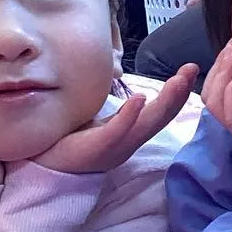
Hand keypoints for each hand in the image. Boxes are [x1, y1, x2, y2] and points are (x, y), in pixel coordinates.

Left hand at [34, 64, 197, 174]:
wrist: (39, 161)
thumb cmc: (68, 139)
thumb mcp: (98, 120)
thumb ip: (116, 109)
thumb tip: (125, 83)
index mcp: (128, 133)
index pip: (160, 112)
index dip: (177, 93)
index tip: (191, 69)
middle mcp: (126, 142)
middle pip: (159, 118)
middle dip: (178, 94)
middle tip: (192, 70)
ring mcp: (112, 148)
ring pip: (144, 125)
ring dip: (164, 102)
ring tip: (178, 81)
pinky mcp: (94, 150)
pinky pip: (115, 133)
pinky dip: (129, 117)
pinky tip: (140, 99)